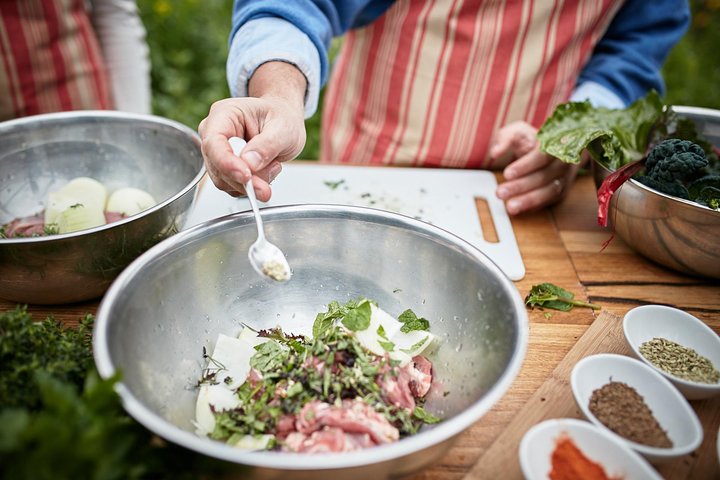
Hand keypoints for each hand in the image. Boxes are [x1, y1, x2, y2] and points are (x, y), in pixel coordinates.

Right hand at [198, 62, 306, 201]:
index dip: (226, 162)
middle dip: (244, 180)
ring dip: (252, 183)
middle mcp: (215, 133)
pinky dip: (253, 186)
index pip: (214, 142)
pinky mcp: (225, 169)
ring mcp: (218, 153)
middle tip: (267, 187)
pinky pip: (234, 187)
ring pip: (225, 181)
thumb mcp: (283, 127)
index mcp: (224, 114)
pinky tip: (266, 170)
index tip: (246, 176)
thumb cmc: (282, 118)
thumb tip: (249, 164)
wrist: (286, 123)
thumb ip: (267, 145)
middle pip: (217, 166)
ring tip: (273, 164)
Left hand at [492, 121, 579, 214]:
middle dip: (521, 186)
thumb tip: (496, 152)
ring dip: (528, 200)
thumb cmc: (532, 141)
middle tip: (500, 192)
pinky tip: (519, 209)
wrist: (553, 151)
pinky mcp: (561, 191)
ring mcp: (564, 177)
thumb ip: (506, 138)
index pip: (542, 155)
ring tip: (510, 206)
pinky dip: (534, 206)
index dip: (525, 166)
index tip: (507, 174)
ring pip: (549, 192)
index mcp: (554, 143)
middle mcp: (563, 161)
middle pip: (544, 176)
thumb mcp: (518, 132)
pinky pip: (549, 201)